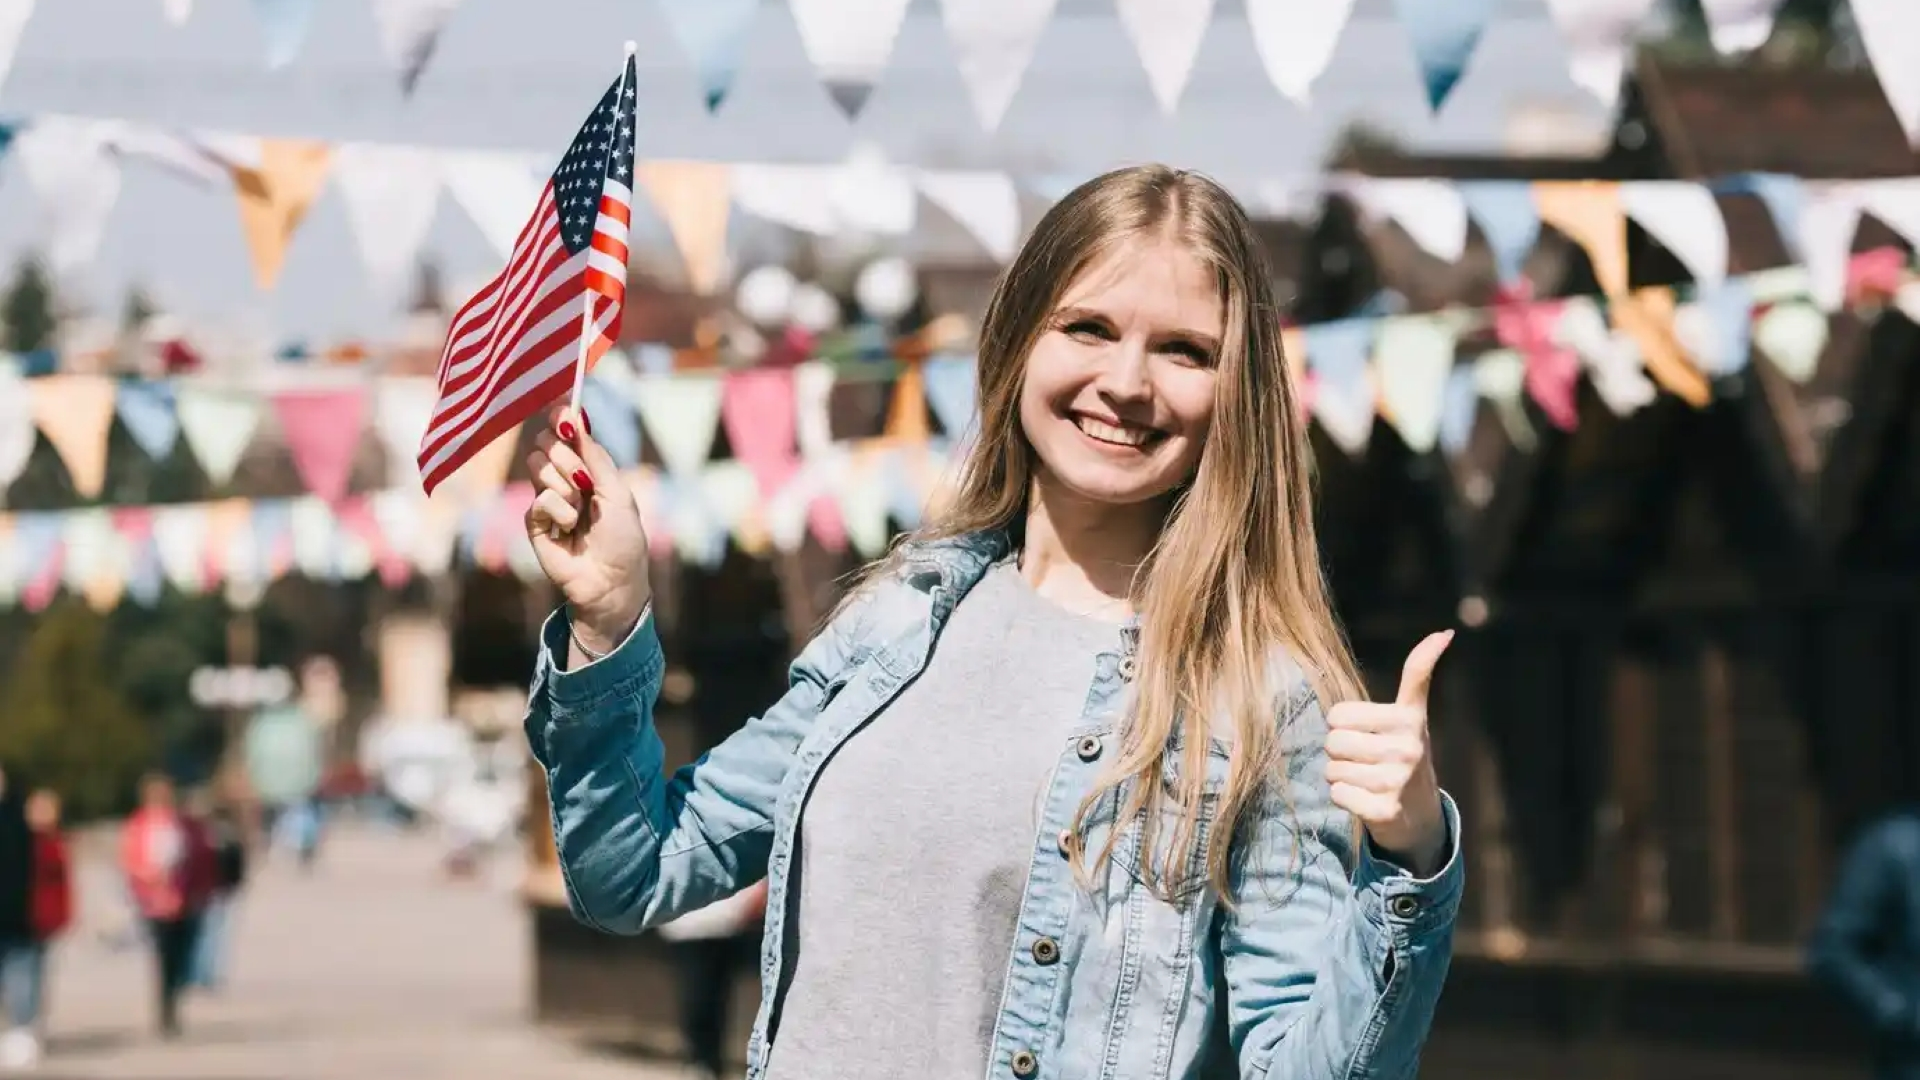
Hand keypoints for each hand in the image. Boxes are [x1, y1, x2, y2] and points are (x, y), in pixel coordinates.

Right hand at [525, 405, 651, 651]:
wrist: (612, 581)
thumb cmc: (623, 539)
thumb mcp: (617, 492)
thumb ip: (596, 456)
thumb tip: (578, 416)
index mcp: (589, 469)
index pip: (566, 433)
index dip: (560, 419)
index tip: (561, 412)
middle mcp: (565, 480)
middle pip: (546, 443)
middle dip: (565, 456)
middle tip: (583, 481)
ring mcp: (548, 499)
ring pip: (537, 465)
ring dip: (563, 485)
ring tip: (579, 510)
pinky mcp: (533, 522)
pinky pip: (538, 498)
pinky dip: (558, 511)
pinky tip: (568, 529)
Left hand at [1325, 630, 1453, 875]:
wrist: (1422, 817)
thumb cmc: (1405, 754)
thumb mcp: (1414, 714)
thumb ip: (1419, 672)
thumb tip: (1444, 632)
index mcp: (1409, 719)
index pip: (1337, 714)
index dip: (1343, 725)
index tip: (1367, 733)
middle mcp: (1408, 748)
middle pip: (1332, 742)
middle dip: (1340, 753)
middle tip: (1366, 761)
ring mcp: (1398, 781)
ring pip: (1331, 769)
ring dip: (1341, 777)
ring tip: (1367, 781)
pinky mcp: (1385, 810)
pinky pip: (1337, 794)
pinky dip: (1344, 798)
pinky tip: (1366, 800)